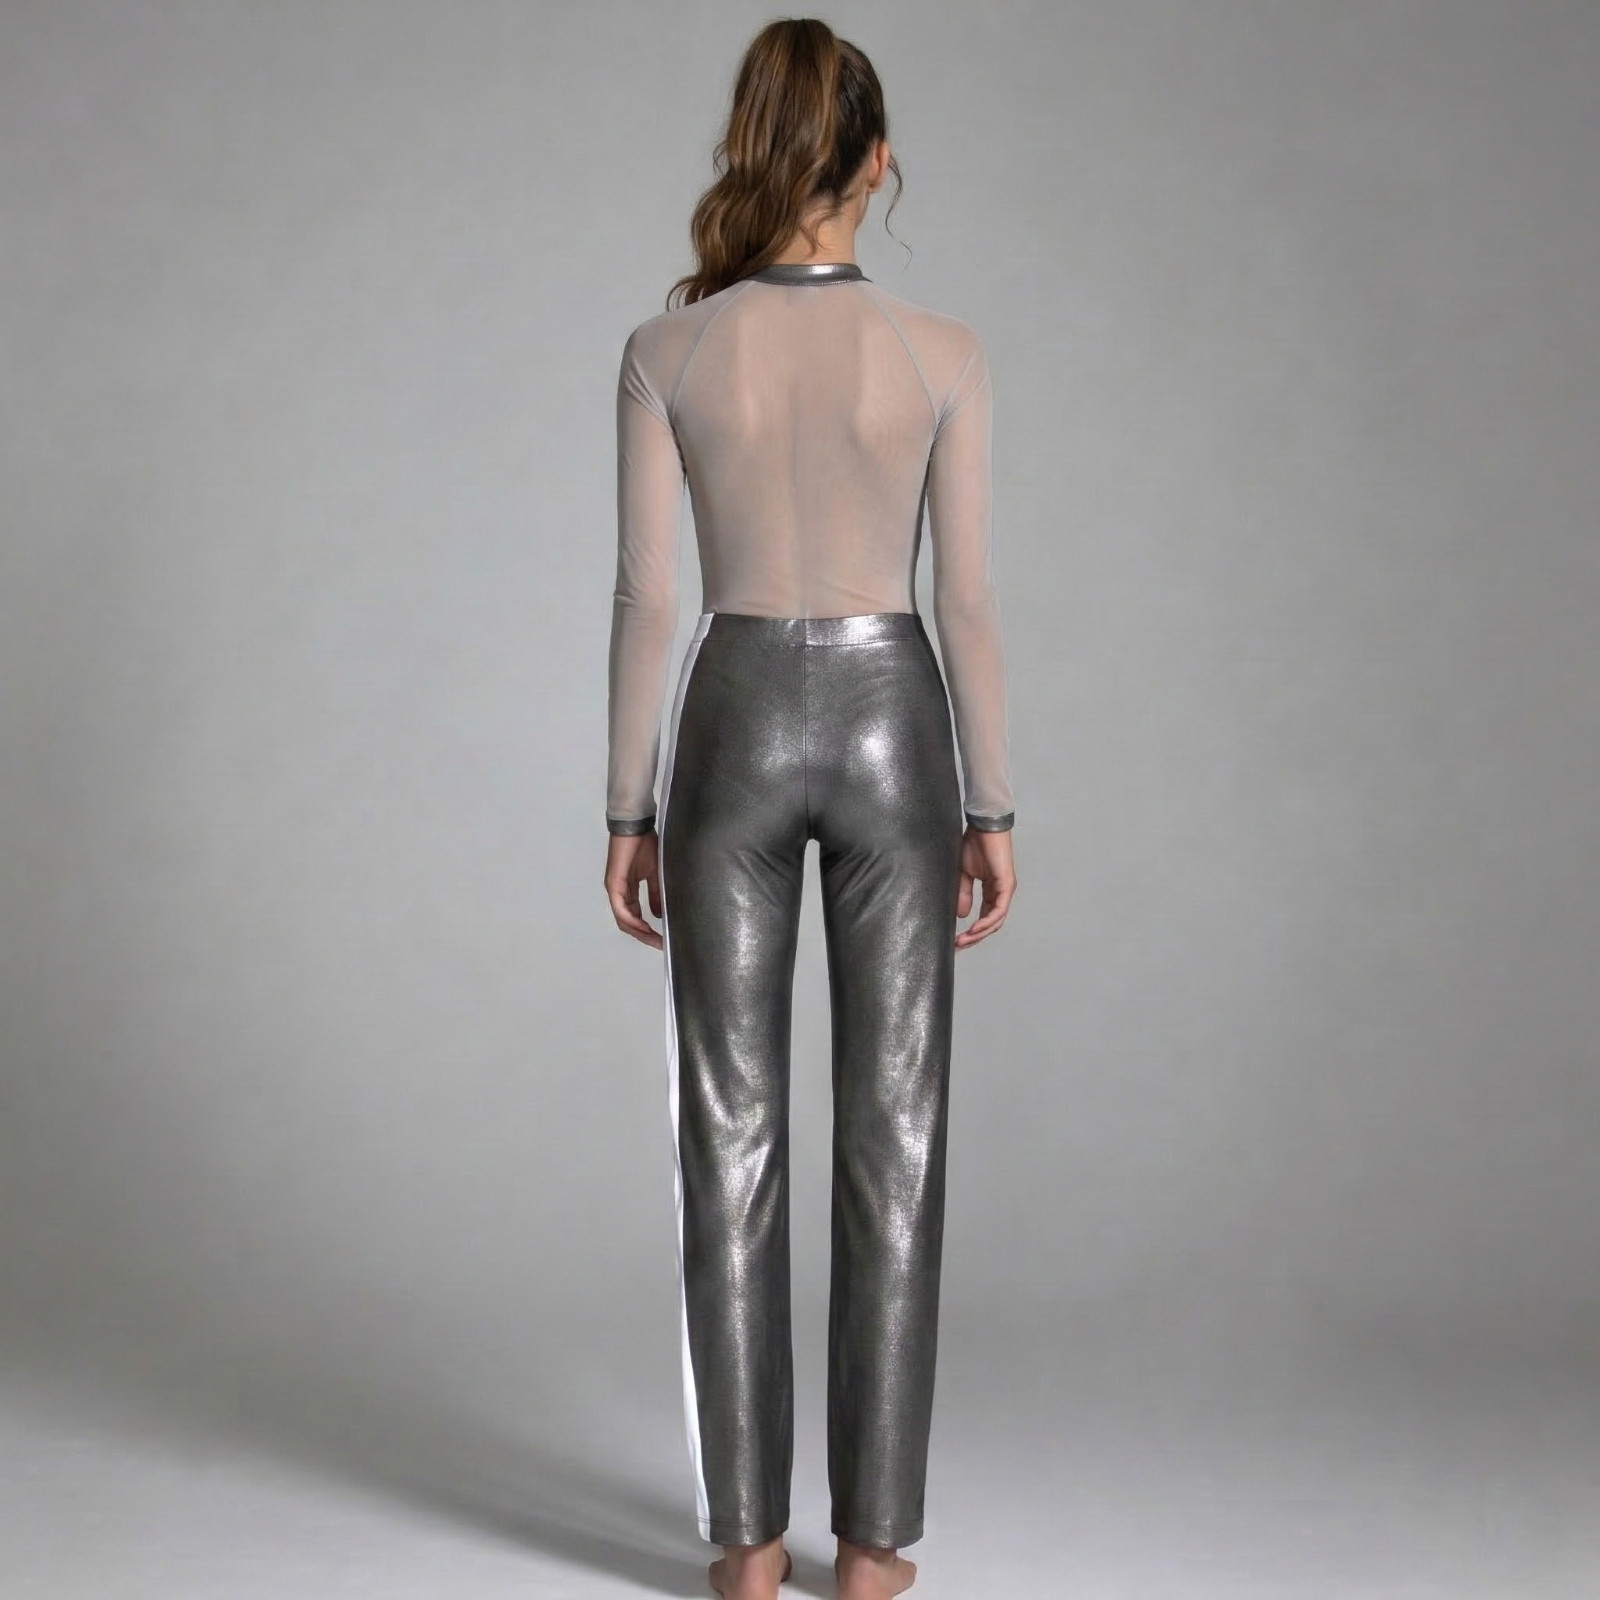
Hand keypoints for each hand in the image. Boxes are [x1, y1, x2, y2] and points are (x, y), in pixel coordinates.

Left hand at [605, 829, 662, 949]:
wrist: (636, 826)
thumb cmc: (644, 845)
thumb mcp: (654, 874)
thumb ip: (655, 895)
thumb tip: (658, 915)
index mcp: (627, 890)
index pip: (634, 916)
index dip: (646, 930)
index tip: (662, 939)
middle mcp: (618, 893)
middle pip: (628, 923)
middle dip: (644, 936)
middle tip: (660, 944)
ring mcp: (614, 889)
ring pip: (623, 919)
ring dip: (638, 932)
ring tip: (654, 939)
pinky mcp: (614, 884)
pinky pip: (621, 908)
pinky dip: (632, 920)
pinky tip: (644, 927)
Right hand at [955, 826, 1015, 949]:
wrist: (982, 826)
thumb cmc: (974, 845)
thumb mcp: (964, 874)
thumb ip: (964, 894)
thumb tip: (962, 916)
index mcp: (992, 891)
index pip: (984, 918)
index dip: (972, 932)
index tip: (955, 940)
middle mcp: (1001, 893)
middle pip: (991, 924)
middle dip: (974, 938)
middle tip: (958, 946)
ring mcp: (1006, 890)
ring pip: (996, 921)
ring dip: (980, 933)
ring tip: (964, 940)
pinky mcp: (1006, 885)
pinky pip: (998, 910)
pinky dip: (987, 921)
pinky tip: (975, 928)